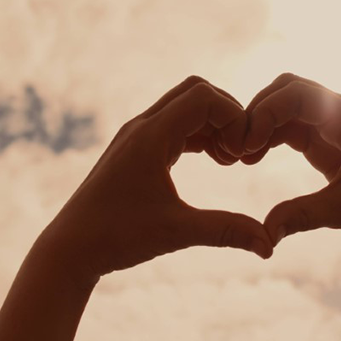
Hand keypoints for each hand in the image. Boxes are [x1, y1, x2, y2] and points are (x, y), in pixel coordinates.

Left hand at [37, 76, 273, 282]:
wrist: (70, 249)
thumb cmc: (117, 238)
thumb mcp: (177, 233)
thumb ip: (227, 231)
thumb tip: (270, 245)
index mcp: (150, 136)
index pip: (204, 97)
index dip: (234, 117)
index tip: (243, 154)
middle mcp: (141, 127)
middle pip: (196, 91)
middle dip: (227, 114)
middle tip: (241, 151)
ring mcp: (136, 136)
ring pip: (184, 107)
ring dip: (213, 125)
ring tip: (231, 160)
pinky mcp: (134, 149)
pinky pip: (174, 125)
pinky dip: (199, 135)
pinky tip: (214, 162)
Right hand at [243, 73, 340, 246]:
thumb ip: (301, 216)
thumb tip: (264, 234)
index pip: (297, 92)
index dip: (266, 111)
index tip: (247, 144)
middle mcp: (339, 111)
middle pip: (287, 89)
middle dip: (258, 111)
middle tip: (237, 146)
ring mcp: (331, 122)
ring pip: (285, 105)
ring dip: (260, 123)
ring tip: (240, 156)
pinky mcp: (324, 138)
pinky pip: (288, 125)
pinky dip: (268, 136)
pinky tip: (251, 158)